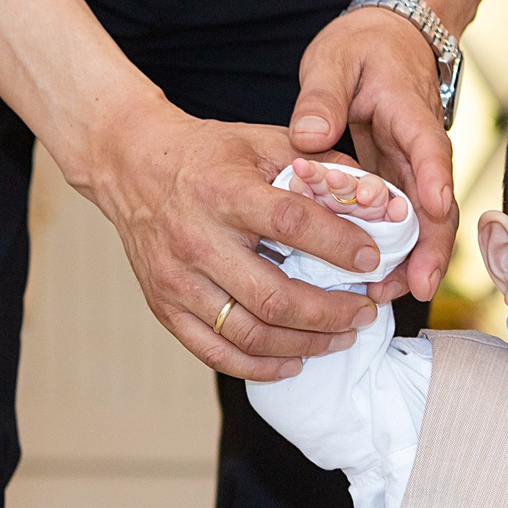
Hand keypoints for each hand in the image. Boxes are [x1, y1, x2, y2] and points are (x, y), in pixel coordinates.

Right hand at [77, 101, 385, 380]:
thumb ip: (319, 166)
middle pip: (274, 296)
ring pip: (250, 334)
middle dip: (330, 313)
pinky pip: (216, 353)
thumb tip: (377, 198)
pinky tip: (294, 361)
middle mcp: (196, 238)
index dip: (339, 247)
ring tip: (340, 338)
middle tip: (365, 312)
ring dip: (304, 344)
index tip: (372, 262)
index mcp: (223, 190)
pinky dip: (260, 367)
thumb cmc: (208, 155)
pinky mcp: (164, 307)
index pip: (291, 224)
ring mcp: (177, 279)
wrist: (131, 165)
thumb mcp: (262, 140)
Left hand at [290, 7, 456, 303]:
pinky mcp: (401, 184)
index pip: (430, 146)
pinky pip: (404, 224)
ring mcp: (414, 170)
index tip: (436, 206)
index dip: (434, 178)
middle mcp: (420, 148)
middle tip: (418, 286)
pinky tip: (376, 283)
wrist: (388, 42)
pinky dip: (394, 253)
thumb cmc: (362, 49)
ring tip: (387, 295)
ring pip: (424, 222)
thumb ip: (322, 97)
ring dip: (412, 261)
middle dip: (431, 247)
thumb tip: (309, 137)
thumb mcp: (334, 61)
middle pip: (437, 202)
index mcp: (409, 111)